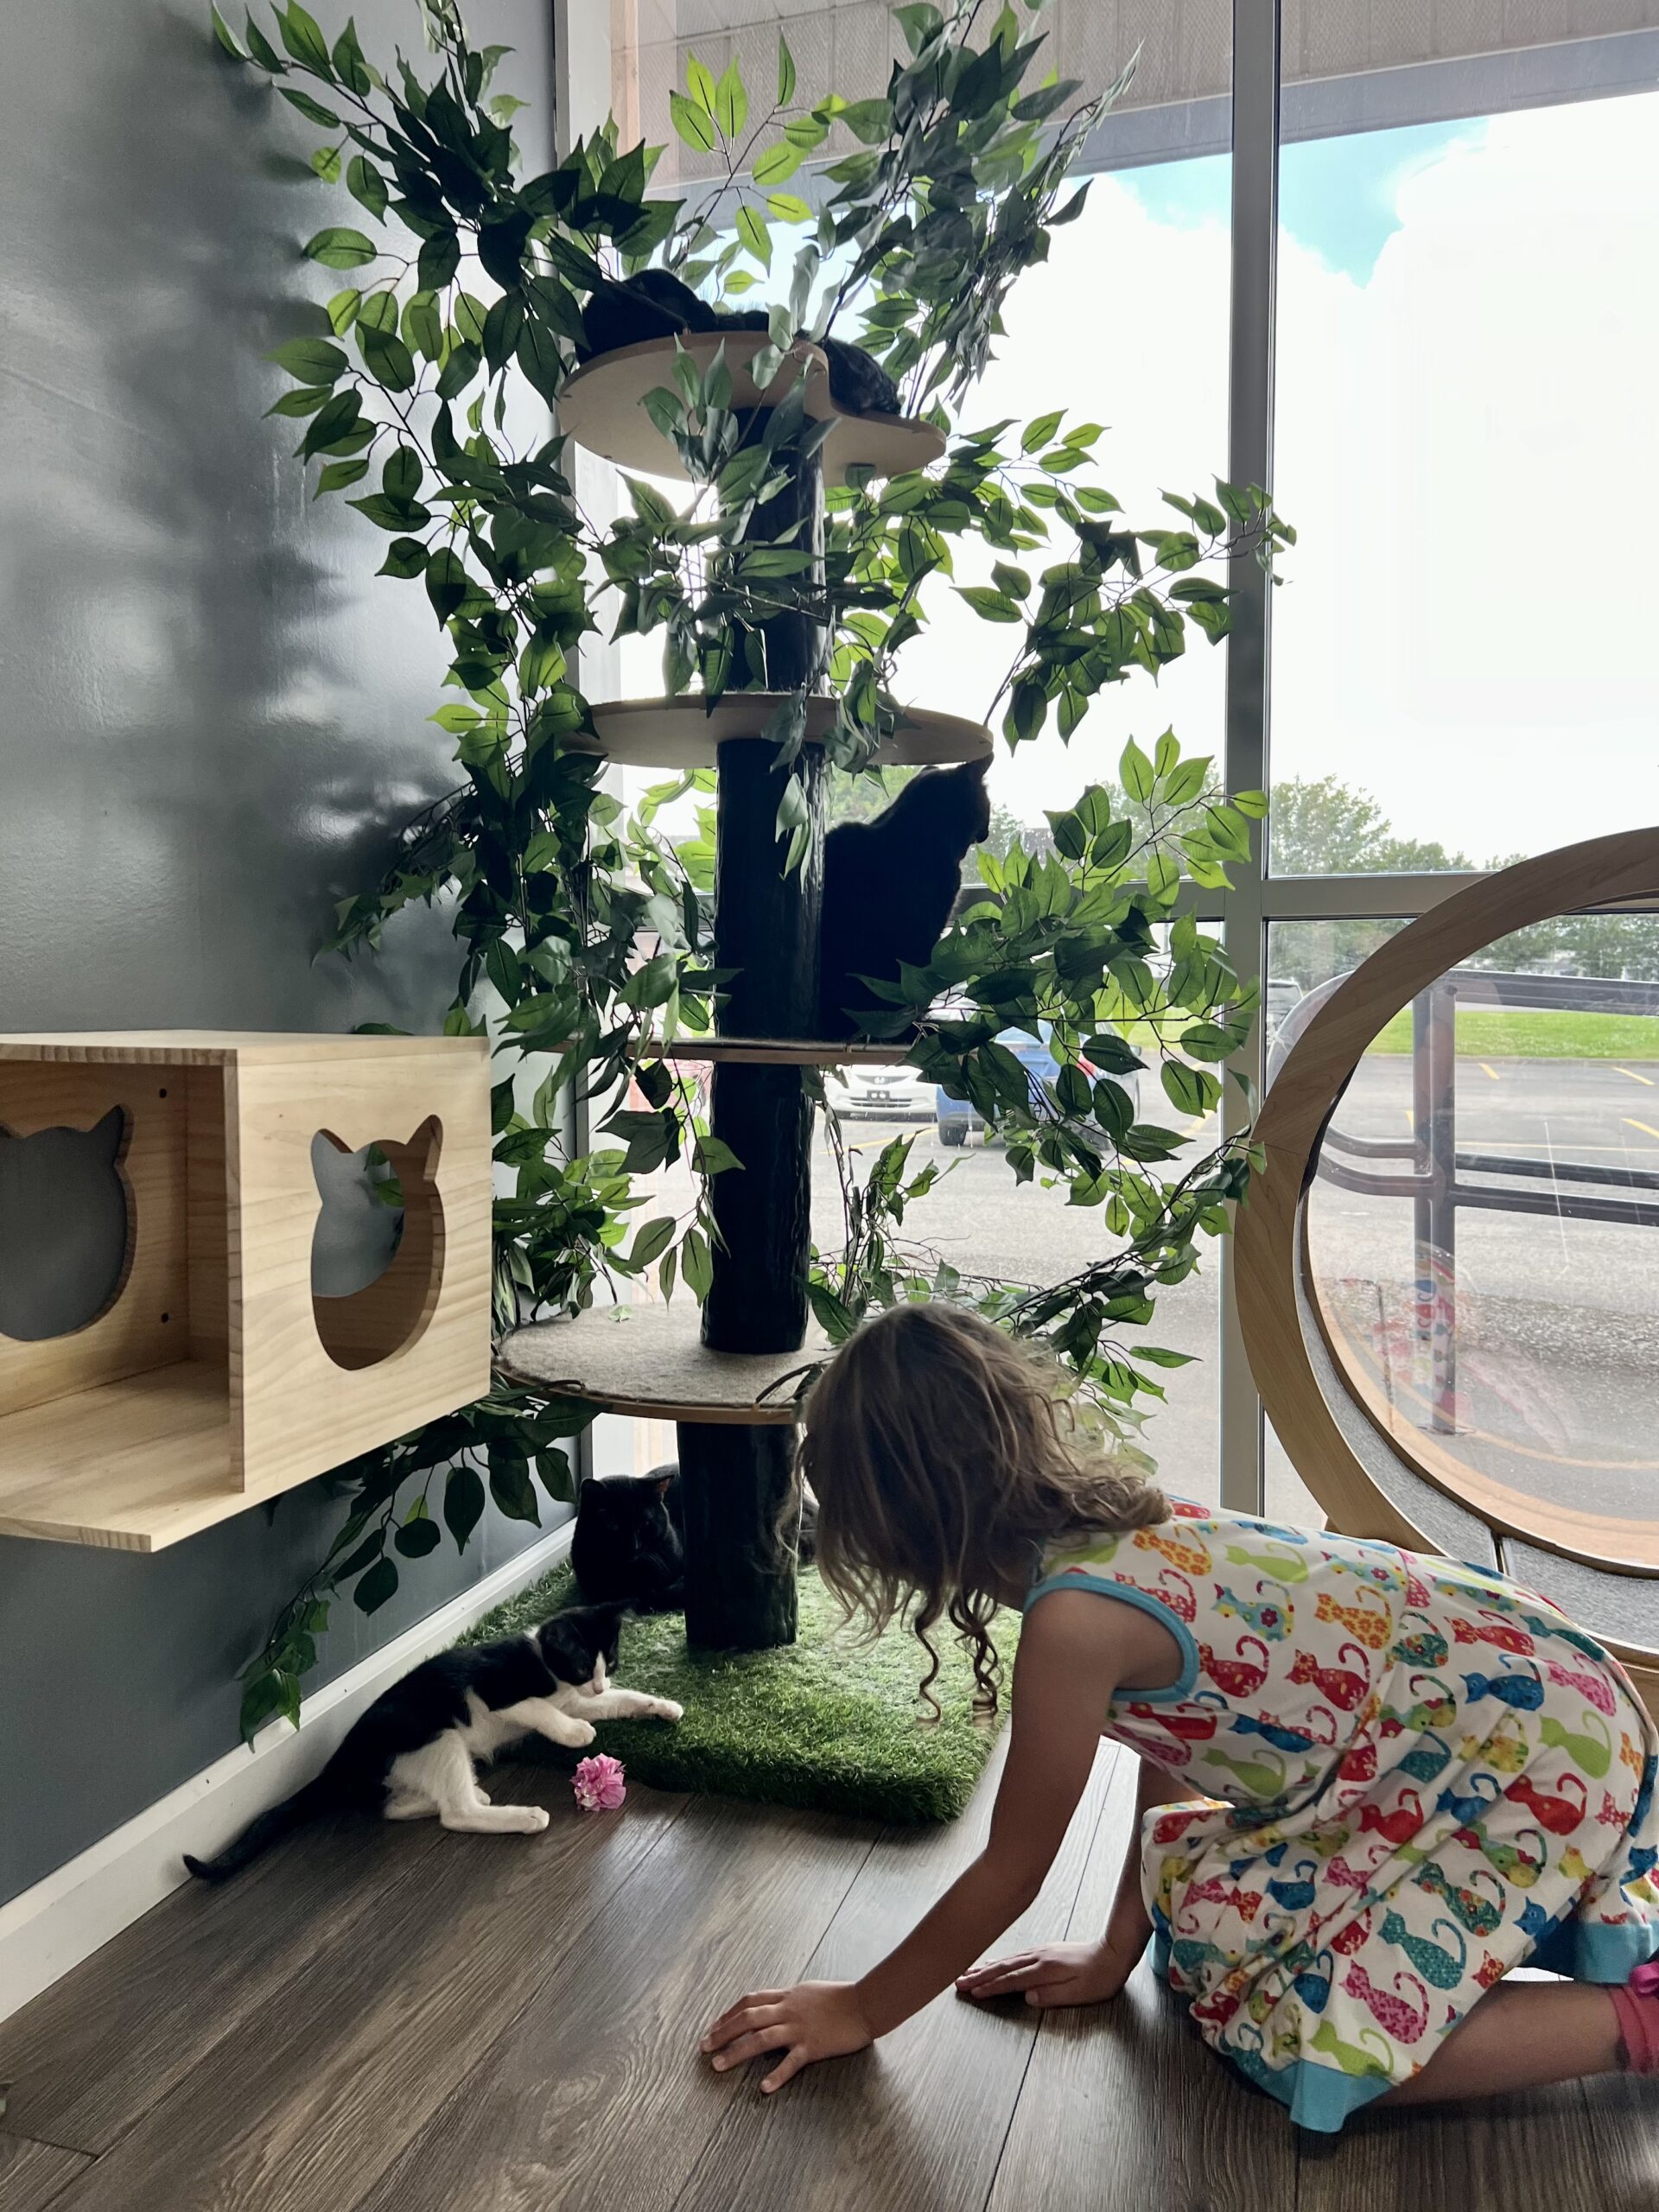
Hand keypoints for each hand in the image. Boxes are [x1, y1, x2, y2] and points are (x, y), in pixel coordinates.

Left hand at [701, 1979, 873, 2092]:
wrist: (865, 2004)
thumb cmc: (839, 1997)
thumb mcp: (808, 1991)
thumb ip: (789, 1999)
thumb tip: (773, 2006)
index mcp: (787, 1996)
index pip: (750, 2001)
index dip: (728, 2013)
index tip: (713, 2026)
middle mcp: (788, 2010)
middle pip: (748, 2018)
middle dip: (723, 2032)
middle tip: (704, 2047)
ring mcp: (799, 2028)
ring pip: (761, 2039)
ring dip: (737, 2052)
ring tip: (718, 2065)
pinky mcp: (813, 2046)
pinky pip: (791, 2062)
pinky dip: (776, 2075)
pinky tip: (763, 2088)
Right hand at [955, 1933, 1142, 2009]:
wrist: (1112, 1954)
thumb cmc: (1099, 1978)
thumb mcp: (1079, 1994)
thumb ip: (1051, 1996)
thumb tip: (1027, 1998)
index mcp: (1045, 1970)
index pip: (1011, 1981)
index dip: (990, 1988)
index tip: (973, 1993)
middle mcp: (1039, 1958)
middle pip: (1003, 1968)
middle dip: (979, 1975)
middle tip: (959, 1981)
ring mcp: (1041, 1952)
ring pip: (1007, 1959)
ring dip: (986, 1966)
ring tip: (969, 1971)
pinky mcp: (1045, 1950)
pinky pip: (1016, 1955)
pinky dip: (1001, 1960)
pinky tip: (995, 1963)